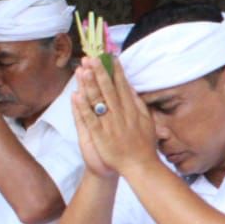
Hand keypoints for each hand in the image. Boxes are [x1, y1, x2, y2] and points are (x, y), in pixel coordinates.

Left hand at [74, 56, 160, 179]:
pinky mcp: (100, 136)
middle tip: (92, 57)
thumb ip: (140, 105)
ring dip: (89, 84)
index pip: (122, 86)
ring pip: (98, 101)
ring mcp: (110, 124)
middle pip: (108, 89)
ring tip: (82, 70)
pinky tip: (76, 95)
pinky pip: (89, 119)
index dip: (115, 71)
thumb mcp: (148, 121)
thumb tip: (132, 89)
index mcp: (132, 110)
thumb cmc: (144, 145)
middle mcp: (121, 114)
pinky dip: (82, 107)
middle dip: (100, 72)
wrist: (140, 166)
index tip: (109, 57)